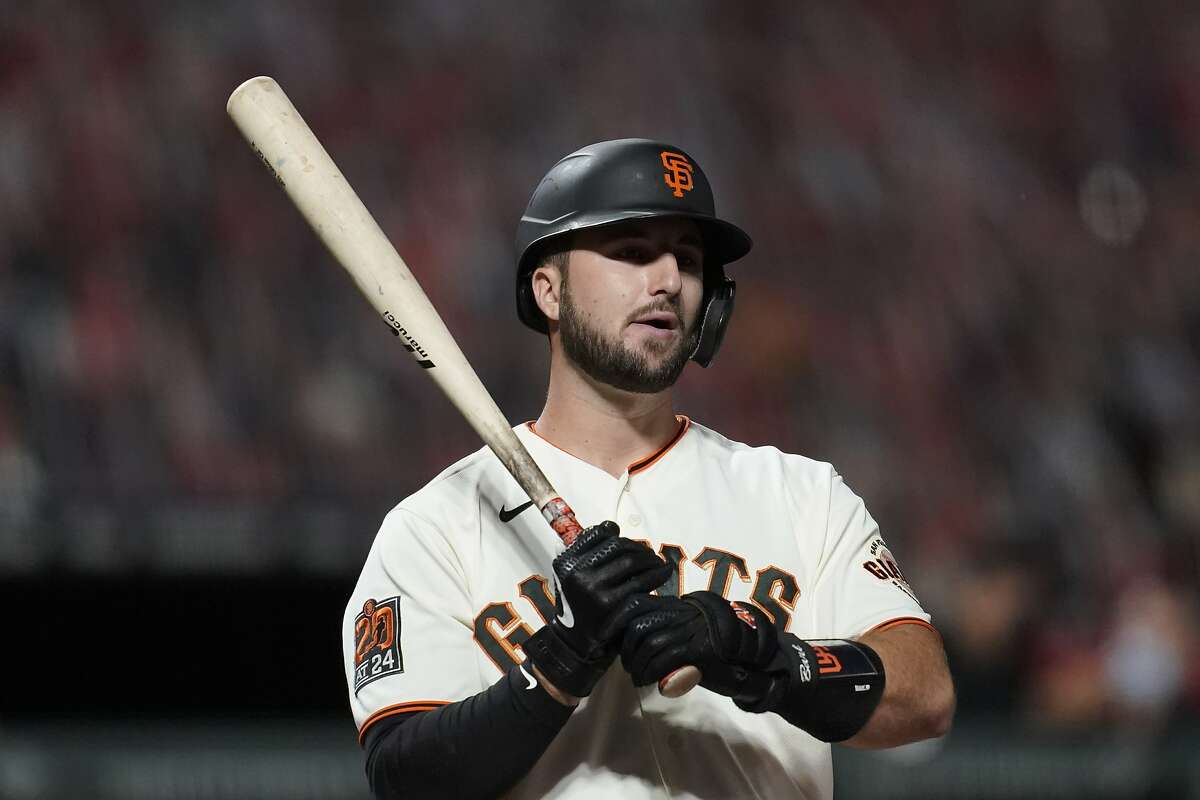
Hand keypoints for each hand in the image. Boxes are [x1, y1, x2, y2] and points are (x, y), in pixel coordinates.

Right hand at [523, 521, 670, 696]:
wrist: (573, 644)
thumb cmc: (576, 606)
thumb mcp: (570, 577)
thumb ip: (586, 553)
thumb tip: (613, 528)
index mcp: (567, 563)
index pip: (598, 534)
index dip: (617, 534)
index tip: (629, 542)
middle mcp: (578, 574)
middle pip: (619, 547)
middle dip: (640, 548)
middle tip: (651, 554)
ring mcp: (596, 591)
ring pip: (632, 563)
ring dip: (651, 560)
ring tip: (660, 564)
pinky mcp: (613, 607)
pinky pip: (641, 585)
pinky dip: (656, 577)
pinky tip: (662, 577)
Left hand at [619, 590, 777, 704]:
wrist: (749, 657)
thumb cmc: (712, 648)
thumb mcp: (684, 632)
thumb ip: (662, 630)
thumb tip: (629, 642)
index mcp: (675, 605)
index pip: (635, 603)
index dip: (616, 621)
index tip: (608, 640)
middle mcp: (681, 613)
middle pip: (637, 623)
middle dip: (626, 648)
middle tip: (628, 665)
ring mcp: (691, 628)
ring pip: (649, 642)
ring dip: (638, 664)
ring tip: (638, 677)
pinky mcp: (699, 648)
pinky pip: (666, 657)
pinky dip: (652, 672)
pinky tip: (650, 682)